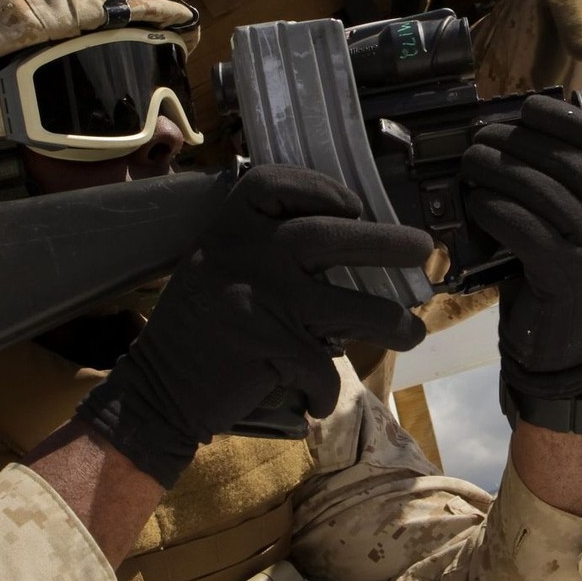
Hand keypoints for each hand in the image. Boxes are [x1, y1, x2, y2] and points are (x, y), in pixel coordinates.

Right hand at [77, 165, 432, 487]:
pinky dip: (328, 389)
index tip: (354, 205)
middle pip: (331, 236)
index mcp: (229, 226)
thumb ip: (266, 247)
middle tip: (424, 249)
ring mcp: (261, 299)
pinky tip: (320, 397)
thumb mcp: (220, 265)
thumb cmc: (201, 326)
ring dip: (392, 323)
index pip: (278, 184)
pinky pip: (324, 368)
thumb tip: (354, 239)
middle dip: (389, 243)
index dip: (321, 189)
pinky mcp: (270, 348)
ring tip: (412, 332)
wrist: (157, 392)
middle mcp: (247, 252)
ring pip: (351, 309)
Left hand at [461, 96, 581, 399]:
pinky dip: (497, 210)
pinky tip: (477, 203)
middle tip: (480, 137)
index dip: (568, 121)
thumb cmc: (556, 277)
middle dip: (519, 141)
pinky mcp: (569, 278)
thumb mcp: (572, 228)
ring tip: (471, 162)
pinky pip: (527, 230)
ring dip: (499, 171)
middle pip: (570, 164)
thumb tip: (513, 131)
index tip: (529, 107)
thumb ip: (561, 187)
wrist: (562, 348)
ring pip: (544, 193)